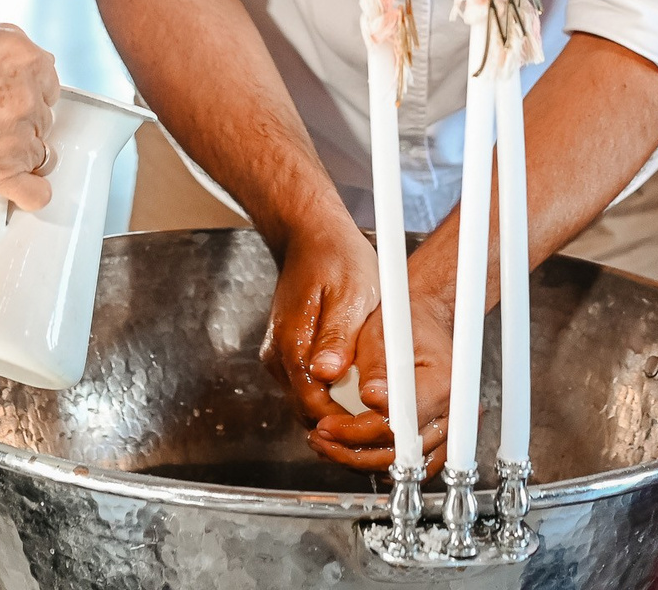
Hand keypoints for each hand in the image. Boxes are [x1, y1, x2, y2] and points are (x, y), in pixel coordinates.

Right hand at [0, 22, 59, 209]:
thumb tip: (5, 56)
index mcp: (19, 53)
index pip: (46, 78)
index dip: (24, 91)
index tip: (5, 100)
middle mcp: (26, 91)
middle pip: (43, 115)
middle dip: (18, 122)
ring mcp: (18, 133)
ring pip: (40, 152)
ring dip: (18, 155)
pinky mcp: (2, 171)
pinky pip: (37, 192)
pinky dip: (26, 194)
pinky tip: (10, 188)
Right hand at [260, 215, 380, 429]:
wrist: (311, 235)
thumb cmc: (336, 257)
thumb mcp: (352, 291)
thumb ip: (338, 335)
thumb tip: (326, 372)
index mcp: (292, 343)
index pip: (313, 406)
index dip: (345, 422)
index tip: (376, 422)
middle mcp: (278, 355)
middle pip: (307, 410)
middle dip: (342, 421)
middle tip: (379, 417)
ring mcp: (279, 355)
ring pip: (306, 401)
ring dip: (335, 408)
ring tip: (372, 401)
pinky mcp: (286, 352)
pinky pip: (306, 385)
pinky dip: (328, 392)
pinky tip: (355, 382)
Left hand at [307, 270, 451, 469]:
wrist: (427, 318)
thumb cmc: (405, 322)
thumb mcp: (383, 334)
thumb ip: (377, 367)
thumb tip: (371, 398)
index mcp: (443, 384)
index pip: (396, 426)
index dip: (356, 432)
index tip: (327, 425)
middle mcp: (454, 412)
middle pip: (400, 454)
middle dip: (353, 451)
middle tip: (320, 438)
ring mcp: (451, 429)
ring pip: (405, 466)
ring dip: (363, 462)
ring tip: (329, 446)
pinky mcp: (441, 438)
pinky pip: (411, 465)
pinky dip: (380, 462)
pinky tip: (352, 448)